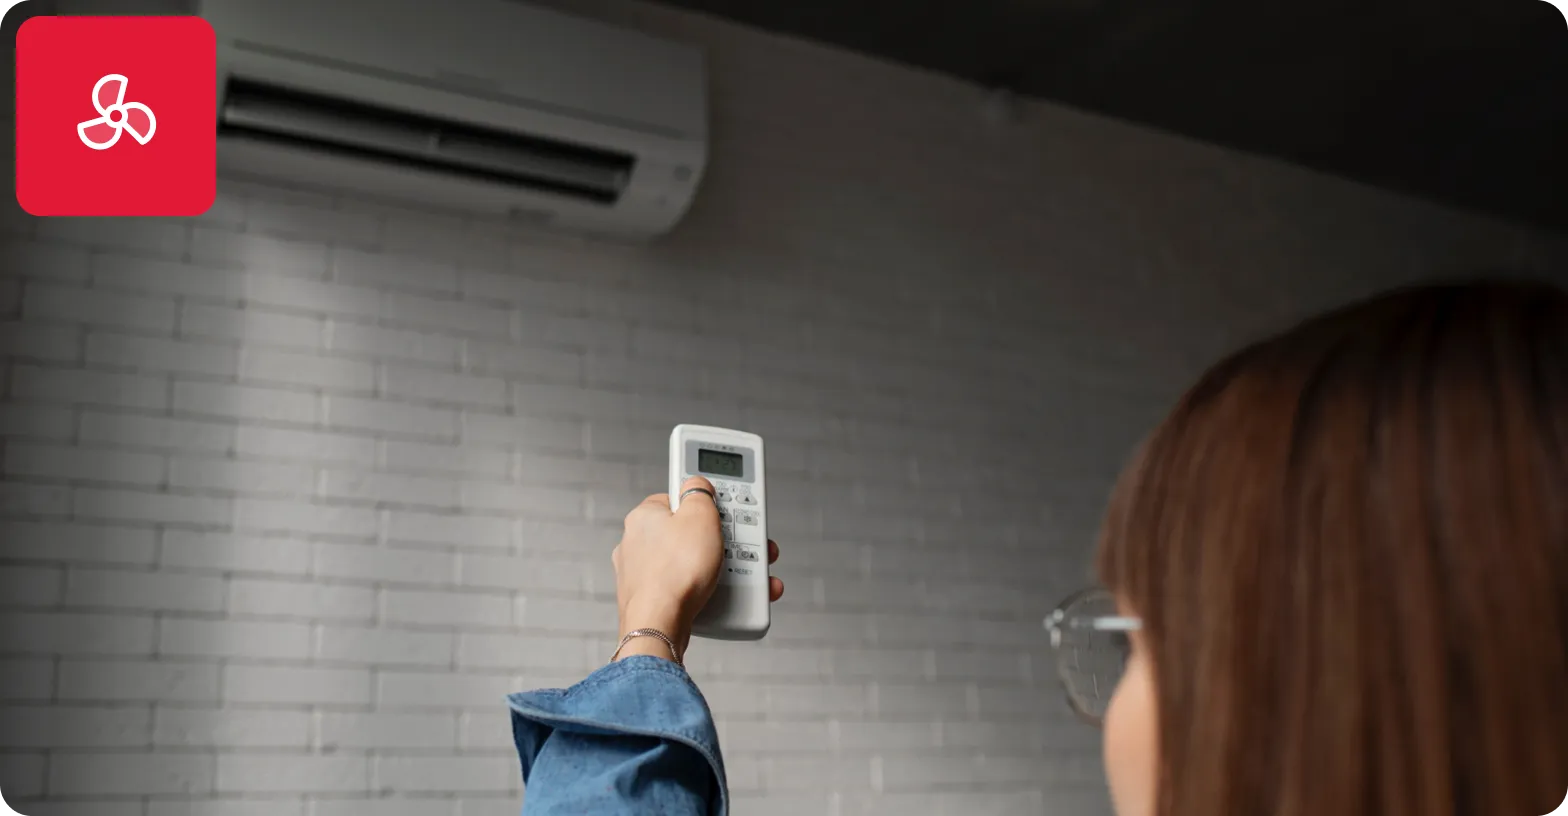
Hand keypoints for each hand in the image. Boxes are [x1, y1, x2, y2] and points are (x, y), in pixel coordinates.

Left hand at [613, 475, 784, 659]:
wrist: (659, 626)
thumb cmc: (674, 574)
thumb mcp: (699, 515)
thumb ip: (700, 492)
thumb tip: (697, 484)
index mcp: (644, 516)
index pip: (679, 498)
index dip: (706, 503)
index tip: (724, 509)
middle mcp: (638, 544)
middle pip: (690, 533)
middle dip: (724, 540)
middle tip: (745, 546)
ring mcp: (644, 574)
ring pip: (692, 564)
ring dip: (722, 568)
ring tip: (747, 576)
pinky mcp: (654, 600)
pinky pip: (688, 589)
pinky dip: (709, 592)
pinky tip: (728, 597)